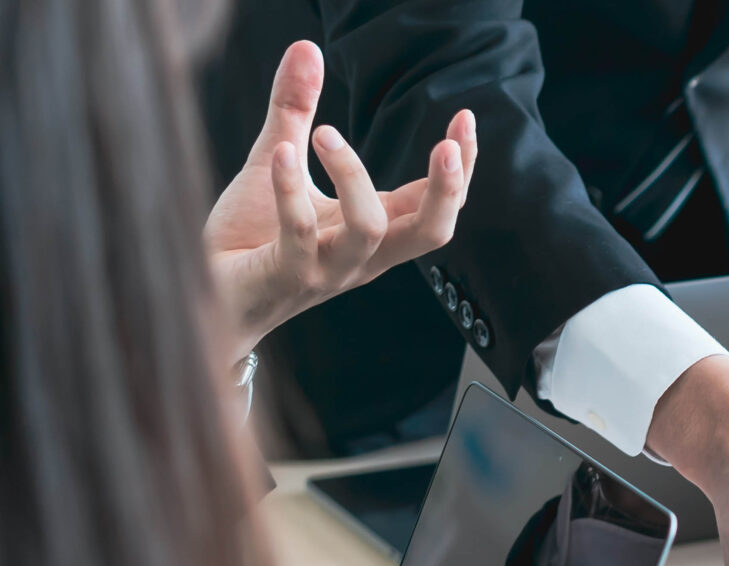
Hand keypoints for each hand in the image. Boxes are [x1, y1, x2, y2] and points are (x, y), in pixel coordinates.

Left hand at [204, 40, 475, 365]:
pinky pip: (302, 233)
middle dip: (449, 188)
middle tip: (447, 144)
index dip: (460, 167)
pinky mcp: (288, 273)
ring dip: (355, 176)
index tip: (464, 119)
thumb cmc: (248, 237)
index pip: (436, 205)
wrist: (204, 294)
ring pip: (372, 230)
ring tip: (324, 134)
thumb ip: (297, 110)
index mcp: (374, 232)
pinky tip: (283, 155)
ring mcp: (329, 269)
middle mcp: (363, 257)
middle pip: (432, 233)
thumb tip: (306, 49)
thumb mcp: (279, 162)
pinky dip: (292, 191)